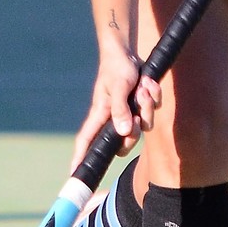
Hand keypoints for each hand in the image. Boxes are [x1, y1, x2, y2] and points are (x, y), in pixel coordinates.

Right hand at [68, 44, 162, 170]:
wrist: (128, 52)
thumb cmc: (117, 67)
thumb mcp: (119, 87)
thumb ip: (120, 109)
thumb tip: (123, 132)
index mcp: (101, 115)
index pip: (86, 141)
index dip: (80, 158)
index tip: (74, 174)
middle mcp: (113, 118)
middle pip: (125, 143)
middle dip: (136, 132)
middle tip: (137, 115)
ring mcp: (128, 113)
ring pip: (144, 126)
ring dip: (146, 106)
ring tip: (142, 88)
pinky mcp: (140, 106)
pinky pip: (152, 111)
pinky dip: (153, 97)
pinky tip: (148, 83)